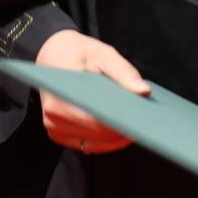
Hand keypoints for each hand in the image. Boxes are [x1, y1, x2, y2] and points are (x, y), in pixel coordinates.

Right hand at [32, 28, 148, 155]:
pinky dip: (106, 139)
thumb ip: (124, 73)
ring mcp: (54, 127)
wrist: (52, 54)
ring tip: (132, 120)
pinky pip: (88, 144)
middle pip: (100, 134)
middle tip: (145, 118)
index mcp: (64, 94)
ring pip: (96, 143)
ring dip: (116, 135)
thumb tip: (144, 92)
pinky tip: (119, 127)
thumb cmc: (79, 52)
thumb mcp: (104, 54)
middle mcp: (54, 115)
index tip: (145, 119)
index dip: (125, 122)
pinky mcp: (57, 134)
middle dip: (124, 128)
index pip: (99, 120)